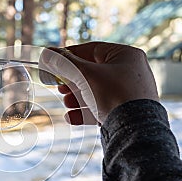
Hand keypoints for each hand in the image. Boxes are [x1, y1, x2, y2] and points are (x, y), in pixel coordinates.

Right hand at [39, 42, 158, 124]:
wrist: (135, 130)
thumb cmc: (114, 94)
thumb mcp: (85, 75)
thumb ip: (64, 63)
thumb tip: (46, 53)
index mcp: (125, 55)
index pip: (91, 50)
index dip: (69, 56)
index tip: (53, 63)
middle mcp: (131, 72)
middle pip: (93, 72)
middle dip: (72, 81)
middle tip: (59, 86)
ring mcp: (130, 93)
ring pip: (96, 91)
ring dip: (77, 97)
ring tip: (66, 102)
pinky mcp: (127, 112)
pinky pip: (103, 107)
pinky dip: (86, 111)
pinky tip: (71, 118)